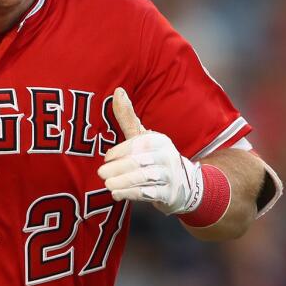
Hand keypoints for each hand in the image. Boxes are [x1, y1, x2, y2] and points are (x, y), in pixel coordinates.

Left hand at [97, 87, 203, 214]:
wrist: (183, 185)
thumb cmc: (155, 158)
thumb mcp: (143, 137)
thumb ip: (128, 117)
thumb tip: (117, 91)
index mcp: (159, 140)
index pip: (139, 144)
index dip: (121, 151)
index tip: (106, 158)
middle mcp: (167, 156)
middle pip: (140, 161)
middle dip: (119, 167)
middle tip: (101, 173)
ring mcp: (170, 176)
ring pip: (145, 178)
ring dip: (124, 182)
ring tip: (108, 185)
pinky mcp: (170, 193)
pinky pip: (150, 193)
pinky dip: (132, 194)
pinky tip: (118, 194)